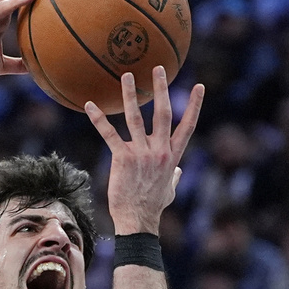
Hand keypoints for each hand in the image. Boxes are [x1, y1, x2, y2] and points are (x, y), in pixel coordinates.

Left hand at [86, 67, 204, 234]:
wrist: (138, 220)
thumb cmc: (153, 206)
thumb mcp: (170, 189)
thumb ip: (174, 175)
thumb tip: (178, 170)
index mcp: (172, 155)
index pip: (188, 125)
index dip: (194, 105)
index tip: (198, 86)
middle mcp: (160, 150)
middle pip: (164, 113)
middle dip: (161, 89)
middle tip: (158, 68)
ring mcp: (142, 153)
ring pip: (137, 118)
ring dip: (131, 95)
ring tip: (126, 76)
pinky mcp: (122, 158)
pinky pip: (109, 134)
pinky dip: (99, 119)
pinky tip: (90, 105)